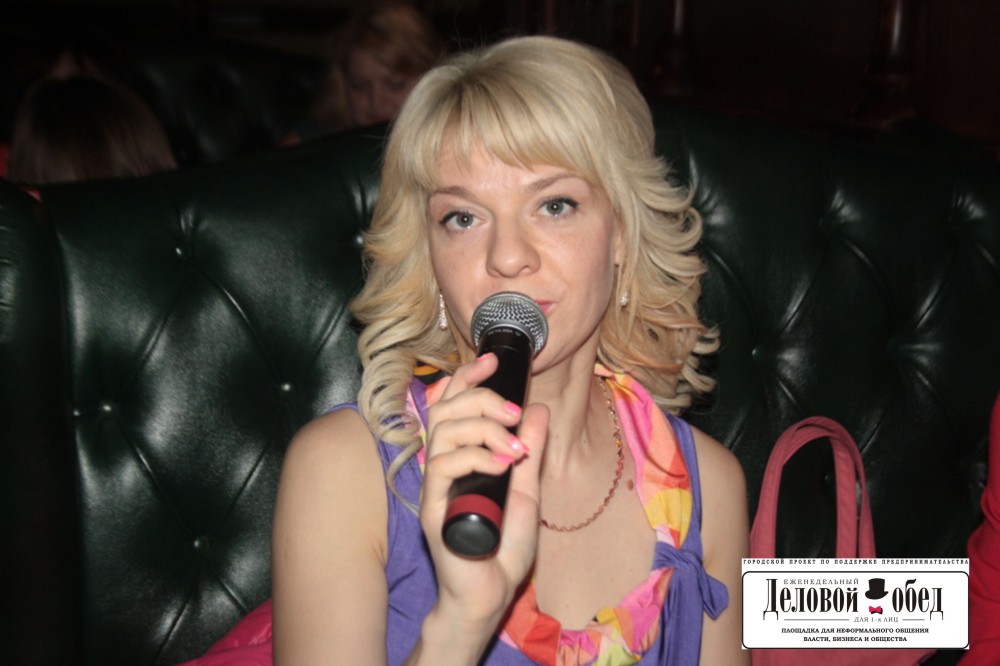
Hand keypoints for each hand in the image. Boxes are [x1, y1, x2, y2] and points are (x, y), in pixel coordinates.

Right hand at [419, 352, 548, 635]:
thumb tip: (537, 409)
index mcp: (460, 456)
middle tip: (513, 412)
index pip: (452, 403)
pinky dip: (477, 457)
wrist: (489, 592)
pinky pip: (443, 466)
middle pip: (445, 408)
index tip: (493, 360)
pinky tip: (503, 466)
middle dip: (480, 397)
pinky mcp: (433, 507)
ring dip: (483, 428)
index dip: (468, 377)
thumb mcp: (526, 488)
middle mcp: (442, 465)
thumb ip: (530, 450)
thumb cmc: (503, 545)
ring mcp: (435, 485)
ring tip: (514, 447)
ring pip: (443, 431)